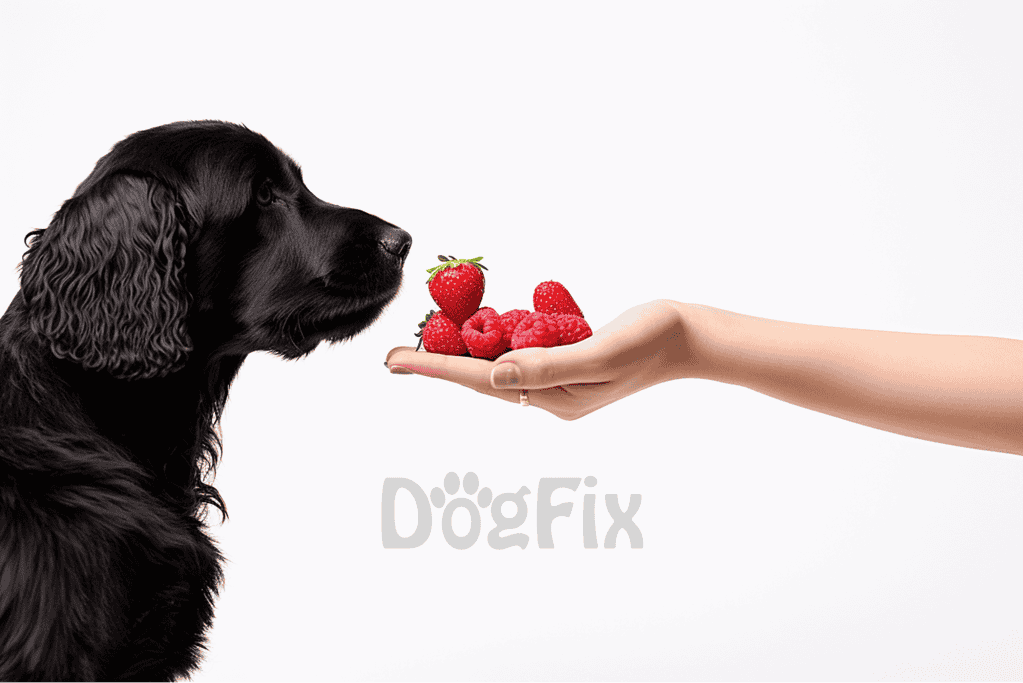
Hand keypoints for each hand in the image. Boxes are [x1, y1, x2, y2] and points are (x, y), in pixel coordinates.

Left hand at [384, 300, 695, 419]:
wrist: (690, 337)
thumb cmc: (652, 340)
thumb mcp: (600, 351)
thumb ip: (548, 363)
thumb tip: (493, 373)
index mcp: (554, 397)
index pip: (482, 381)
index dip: (435, 369)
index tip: (393, 361)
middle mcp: (551, 394)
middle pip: (483, 378)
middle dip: (440, 363)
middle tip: (397, 354)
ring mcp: (560, 379)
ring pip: (500, 365)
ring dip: (466, 351)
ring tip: (430, 338)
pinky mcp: (569, 361)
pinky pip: (523, 351)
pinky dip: (499, 338)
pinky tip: (484, 327)